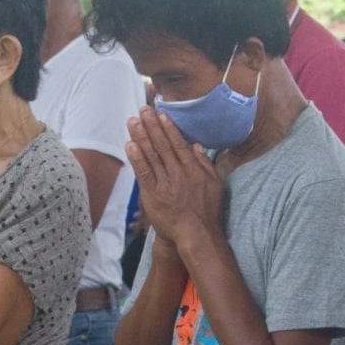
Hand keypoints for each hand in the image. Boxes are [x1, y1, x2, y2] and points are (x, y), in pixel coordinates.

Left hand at [127, 106, 222, 249]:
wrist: (197, 234)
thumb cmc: (207, 210)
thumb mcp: (215, 184)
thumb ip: (204, 163)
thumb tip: (196, 145)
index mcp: (193, 169)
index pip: (178, 143)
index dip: (168, 127)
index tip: (160, 114)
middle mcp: (178, 173)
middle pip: (162, 145)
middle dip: (151, 126)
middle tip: (143, 110)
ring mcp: (165, 184)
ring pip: (151, 155)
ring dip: (141, 137)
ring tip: (133, 121)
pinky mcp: (153, 195)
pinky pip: (143, 173)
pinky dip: (136, 158)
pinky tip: (130, 145)